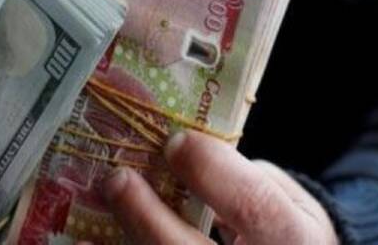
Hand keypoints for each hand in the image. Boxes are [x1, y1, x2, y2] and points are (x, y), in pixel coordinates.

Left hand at [100, 131, 337, 244]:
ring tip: (84, 235)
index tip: (174, 142)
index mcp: (293, 239)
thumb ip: (240, 179)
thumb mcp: (287, 202)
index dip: (210, 172)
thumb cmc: (283, 233)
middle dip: (148, 219)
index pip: (252, 206)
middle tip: (117, 181)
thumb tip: (176, 154)